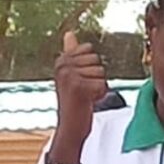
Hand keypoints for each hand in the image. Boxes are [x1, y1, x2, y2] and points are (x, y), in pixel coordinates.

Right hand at [53, 31, 107, 148]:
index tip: (80, 81)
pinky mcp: (79, 88)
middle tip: (83, 91)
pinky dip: (99, 96)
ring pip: (101, 72)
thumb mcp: (71, 75)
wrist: (70, 129)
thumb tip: (70, 34)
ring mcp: (70, 76)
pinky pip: (102, 85)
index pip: (89, 49)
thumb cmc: (73, 103)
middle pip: (96, 59)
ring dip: (97, 87)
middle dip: (95, 77)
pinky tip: (88, 102)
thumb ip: (72, 53)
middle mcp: (63, 66)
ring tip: (85, 97)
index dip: (90, 67)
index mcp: (61, 61)